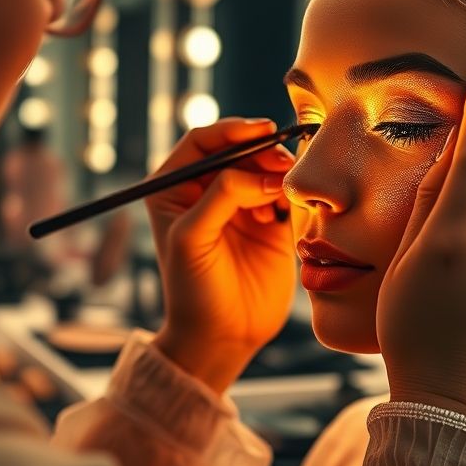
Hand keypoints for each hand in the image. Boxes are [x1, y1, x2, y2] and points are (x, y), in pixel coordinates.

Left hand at [146, 118, 295, 393]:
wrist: (222, 336)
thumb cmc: (193, 289)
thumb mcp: (194, 237)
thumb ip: (222, 196)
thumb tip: (263, 172)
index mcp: (175, 186)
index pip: (204, 141)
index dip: (232, 130)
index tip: (260, 130)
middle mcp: (207, 190)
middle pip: (240, 150)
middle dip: (261, 151)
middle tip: (281, 162)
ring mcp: (240, 205)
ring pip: (265, 168)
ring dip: (278, 171)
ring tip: (284, 192)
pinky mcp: (271, 222)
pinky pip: (284, 193)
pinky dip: (290, 193)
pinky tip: (286, 210)